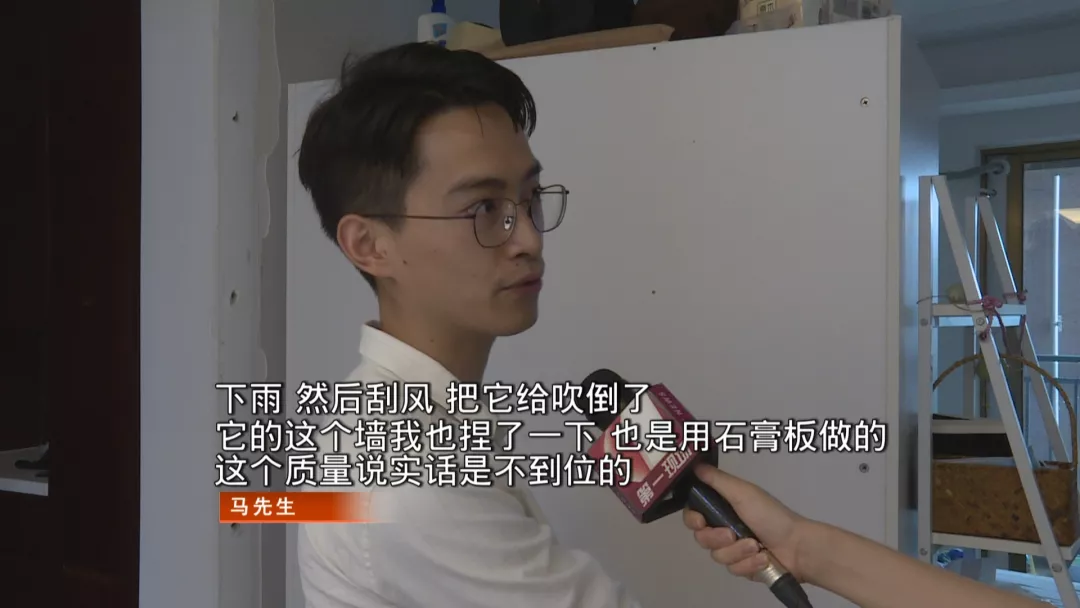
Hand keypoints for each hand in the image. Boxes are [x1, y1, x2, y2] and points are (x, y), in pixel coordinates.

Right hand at [683, 463, 813, 582]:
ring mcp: (733, 549)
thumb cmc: (770, 516)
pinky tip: (762, 558)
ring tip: (756, 547)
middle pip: (701, 538)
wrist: (797, 547)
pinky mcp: (743, 567)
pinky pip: (733, 569)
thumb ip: (717, 480)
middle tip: (731, 534)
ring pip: (718, 556)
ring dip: (737, 552)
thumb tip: (694, 464)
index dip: (693, 520)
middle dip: (716, 538)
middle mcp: (724, 528)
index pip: (693, 516)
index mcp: (723, 508)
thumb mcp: (743, 492)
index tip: (701, 521)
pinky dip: (748, 564)